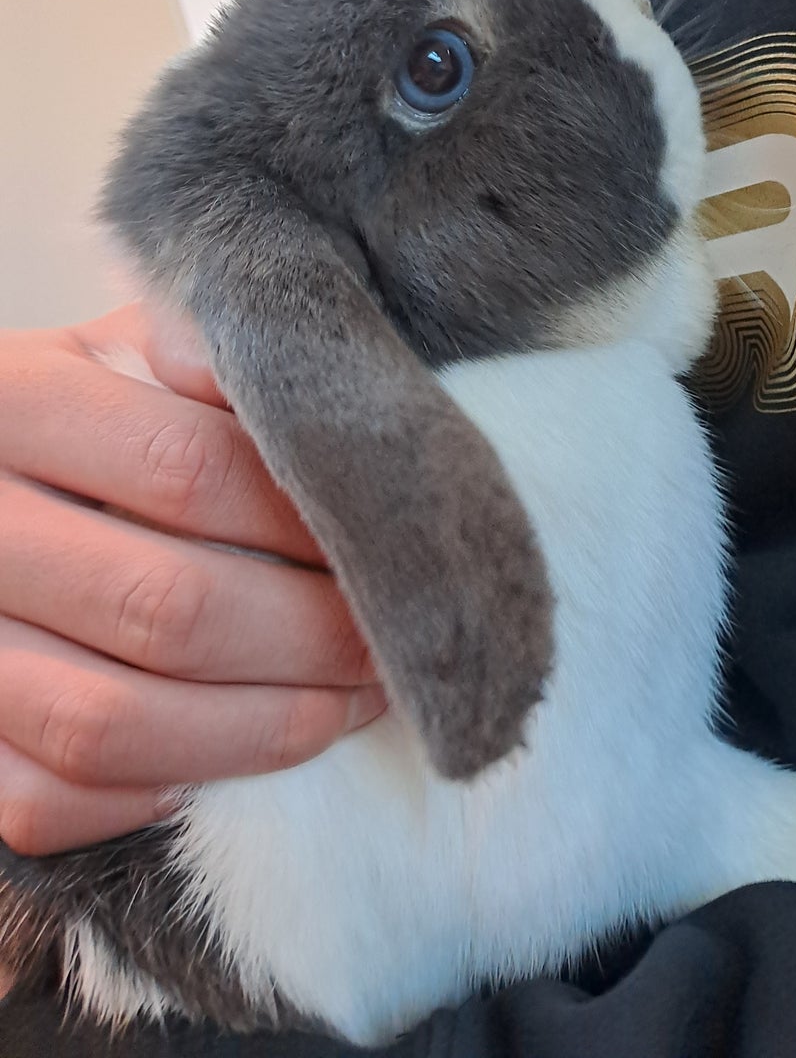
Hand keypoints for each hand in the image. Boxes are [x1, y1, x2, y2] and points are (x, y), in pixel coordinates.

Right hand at [0, 304, 385, 865]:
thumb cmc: (86, 414)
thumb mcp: (131, 353)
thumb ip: (211, 362)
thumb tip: (315, 412)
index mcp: (18, 403)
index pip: (188, 468)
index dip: (308, 521)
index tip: (395, 546)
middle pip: (166, 607)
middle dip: (313, 638)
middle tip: (394, 642)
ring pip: (107, 726)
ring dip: (259, 729)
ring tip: (350, 703)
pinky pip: (47, 802)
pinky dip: (161, 792)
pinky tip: (241, 753)